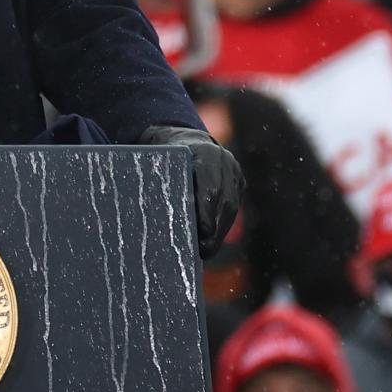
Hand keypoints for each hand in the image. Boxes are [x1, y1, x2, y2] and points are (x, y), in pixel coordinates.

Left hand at [139, 125, 243, 259]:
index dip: (207, 209)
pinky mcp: (239, 183)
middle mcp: (224, 160)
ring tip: (207, 251)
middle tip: (204, 250)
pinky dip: (222, 226)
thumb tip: (152, 214)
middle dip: (215, 228)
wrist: (187, 140)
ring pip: (231, 206)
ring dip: (220, 232)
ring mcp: (234, 172)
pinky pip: (233, 207)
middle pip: (224, 200)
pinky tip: (211, 242)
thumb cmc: (165, 155)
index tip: (204, 231)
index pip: (210, 184)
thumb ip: (160, 181)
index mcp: (204, 151)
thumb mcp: (159, 162)